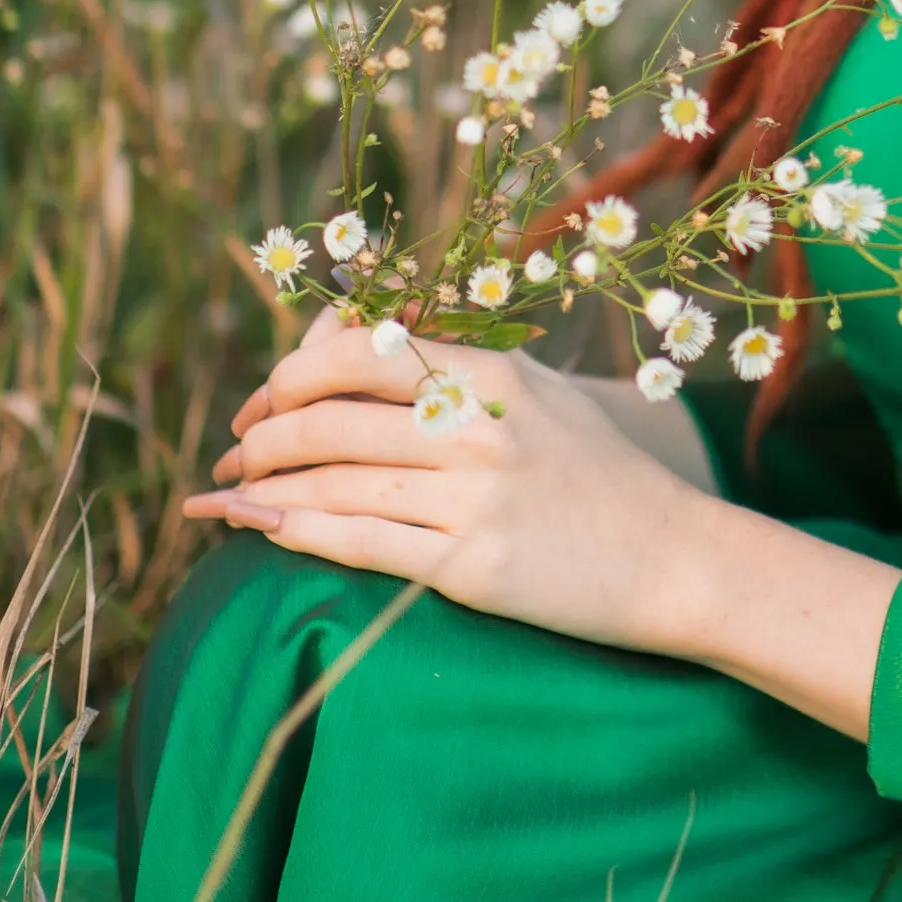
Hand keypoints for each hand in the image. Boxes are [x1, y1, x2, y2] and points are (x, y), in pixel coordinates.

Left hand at [187, 314, 716, 652]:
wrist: (675, 560)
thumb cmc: (594, 471)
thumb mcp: (532, 391)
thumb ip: (443, 360)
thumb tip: (335, 333)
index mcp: (492, 373)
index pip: (359, 352)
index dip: (289, 375)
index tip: (261, 403)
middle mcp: (478, 428)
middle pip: (330, 419)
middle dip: (260, 438)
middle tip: (232, 458)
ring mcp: (475, 499)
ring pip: (333, 482)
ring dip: (261, 489)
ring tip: (226, 499)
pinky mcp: (472, 568)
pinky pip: (359, 544)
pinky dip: (295, 532)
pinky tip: (259, 531)